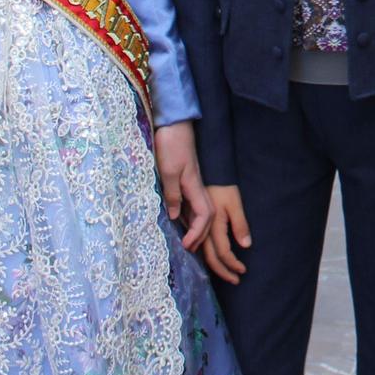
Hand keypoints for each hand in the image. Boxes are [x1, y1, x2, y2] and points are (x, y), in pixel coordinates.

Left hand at [154, 121, 213, 251]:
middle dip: (201, 236)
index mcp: (194, 186)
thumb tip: (174, 216)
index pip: (204, 216)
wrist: (175, 123)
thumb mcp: (167, 170)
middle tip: (190, 251)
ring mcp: (192, 183)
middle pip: (207, 217)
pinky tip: (181, 221)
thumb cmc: (172, 144)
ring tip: (188, 242)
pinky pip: (192, 203)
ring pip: (200, 211)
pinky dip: (189, 217)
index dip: (197, 233)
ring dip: (197, 228)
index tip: (187, 246)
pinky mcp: (186, 179)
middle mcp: (197, 186)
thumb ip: (172, 194)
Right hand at [201, 184, 251, 284]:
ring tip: (227, 275)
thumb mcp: (235, 204)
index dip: (232, 264)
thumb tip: (246, 246)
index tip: (243, 271)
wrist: (209, 175)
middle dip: (224, 272)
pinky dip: (208, 258)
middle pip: (211, 258)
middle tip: (235, 280)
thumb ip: (240, 225)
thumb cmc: (224, 188)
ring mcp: (197, 229)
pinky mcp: (194, 226)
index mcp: (214, 226)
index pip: (223, 253)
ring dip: (216, 267)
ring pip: (204, 254)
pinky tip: (214, 261)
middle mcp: (203, 231)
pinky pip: (201, 247)